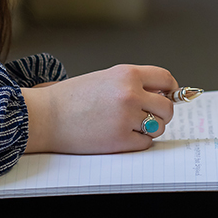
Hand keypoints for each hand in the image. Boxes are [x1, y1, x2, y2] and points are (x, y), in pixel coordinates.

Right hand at [20, 64, 176, 154]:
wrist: (47, 115)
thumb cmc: (71, 97)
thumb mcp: (104, 79)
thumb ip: (131, 83)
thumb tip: (162, 94)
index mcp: (125, 74)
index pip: (165, 78)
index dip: (170, 89)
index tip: (168, 95)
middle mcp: (130, 93)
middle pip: (167, 107)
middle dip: (160, 113)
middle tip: (145, 115)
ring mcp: (127, 117)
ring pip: (159, 127)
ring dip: (148, 128)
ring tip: (126, 124)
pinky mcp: (121, 140)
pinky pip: (145, 143)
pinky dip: (136, 142)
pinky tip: (118, 134)